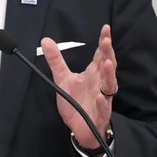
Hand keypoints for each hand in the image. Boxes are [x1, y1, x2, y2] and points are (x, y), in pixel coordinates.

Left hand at [41, 24, 117, 148]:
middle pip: (107, 66)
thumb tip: (46, 40)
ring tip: (107, 63)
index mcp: (93, 74)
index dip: (103, 42)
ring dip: (109, 74)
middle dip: (108, 53)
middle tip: (106, 41)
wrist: (79, 128)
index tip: (105, 28)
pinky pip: (104, 108)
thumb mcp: (62, 78)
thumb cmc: (75, 102)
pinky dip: (103, 102)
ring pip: (110, 85)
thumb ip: (56, 60)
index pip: (100, 55)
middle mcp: (100, 84)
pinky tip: (101, 96)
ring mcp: (102, 99)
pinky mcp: (100, 114)